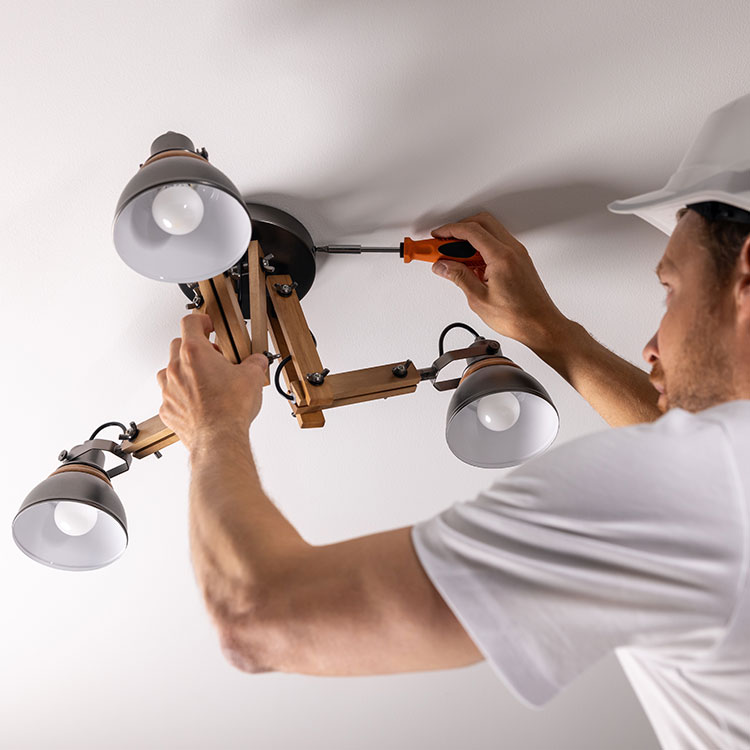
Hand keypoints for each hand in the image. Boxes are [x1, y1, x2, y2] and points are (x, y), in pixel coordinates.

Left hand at [156, 314, 268, 450]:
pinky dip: (181, 395)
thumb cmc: (230, 410)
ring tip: (204, 380)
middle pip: (178, 344)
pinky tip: (198, 401)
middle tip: (212, 356)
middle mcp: (177, 368)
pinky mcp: (167, 409)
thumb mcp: (252, 378)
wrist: (218, 439)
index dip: (201, 320)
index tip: (208, 325)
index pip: (190, 322)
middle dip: (195, 347)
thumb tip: (258, 361)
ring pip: (170, 370)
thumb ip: (255, 363)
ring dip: (184, 371)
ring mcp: (169, 389)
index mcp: (195, 353)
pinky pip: (170, 395)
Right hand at [430, 211, 566, 350]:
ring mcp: (517, 254)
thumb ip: (458, 277)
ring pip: (490, 231)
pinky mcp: (519, 260)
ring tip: (454, 258)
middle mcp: (512, 250)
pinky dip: (481, 247)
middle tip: (443, 243)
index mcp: (501, 257)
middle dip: (459, 229)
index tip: (436, 237)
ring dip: (470, 238)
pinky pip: (497, 243)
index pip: (471, 231)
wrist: (541, 325)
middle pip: (481, 222)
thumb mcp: (479, 299)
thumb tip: (443, 266)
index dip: (449, 231)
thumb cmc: (518, 316)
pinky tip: (470, 265)